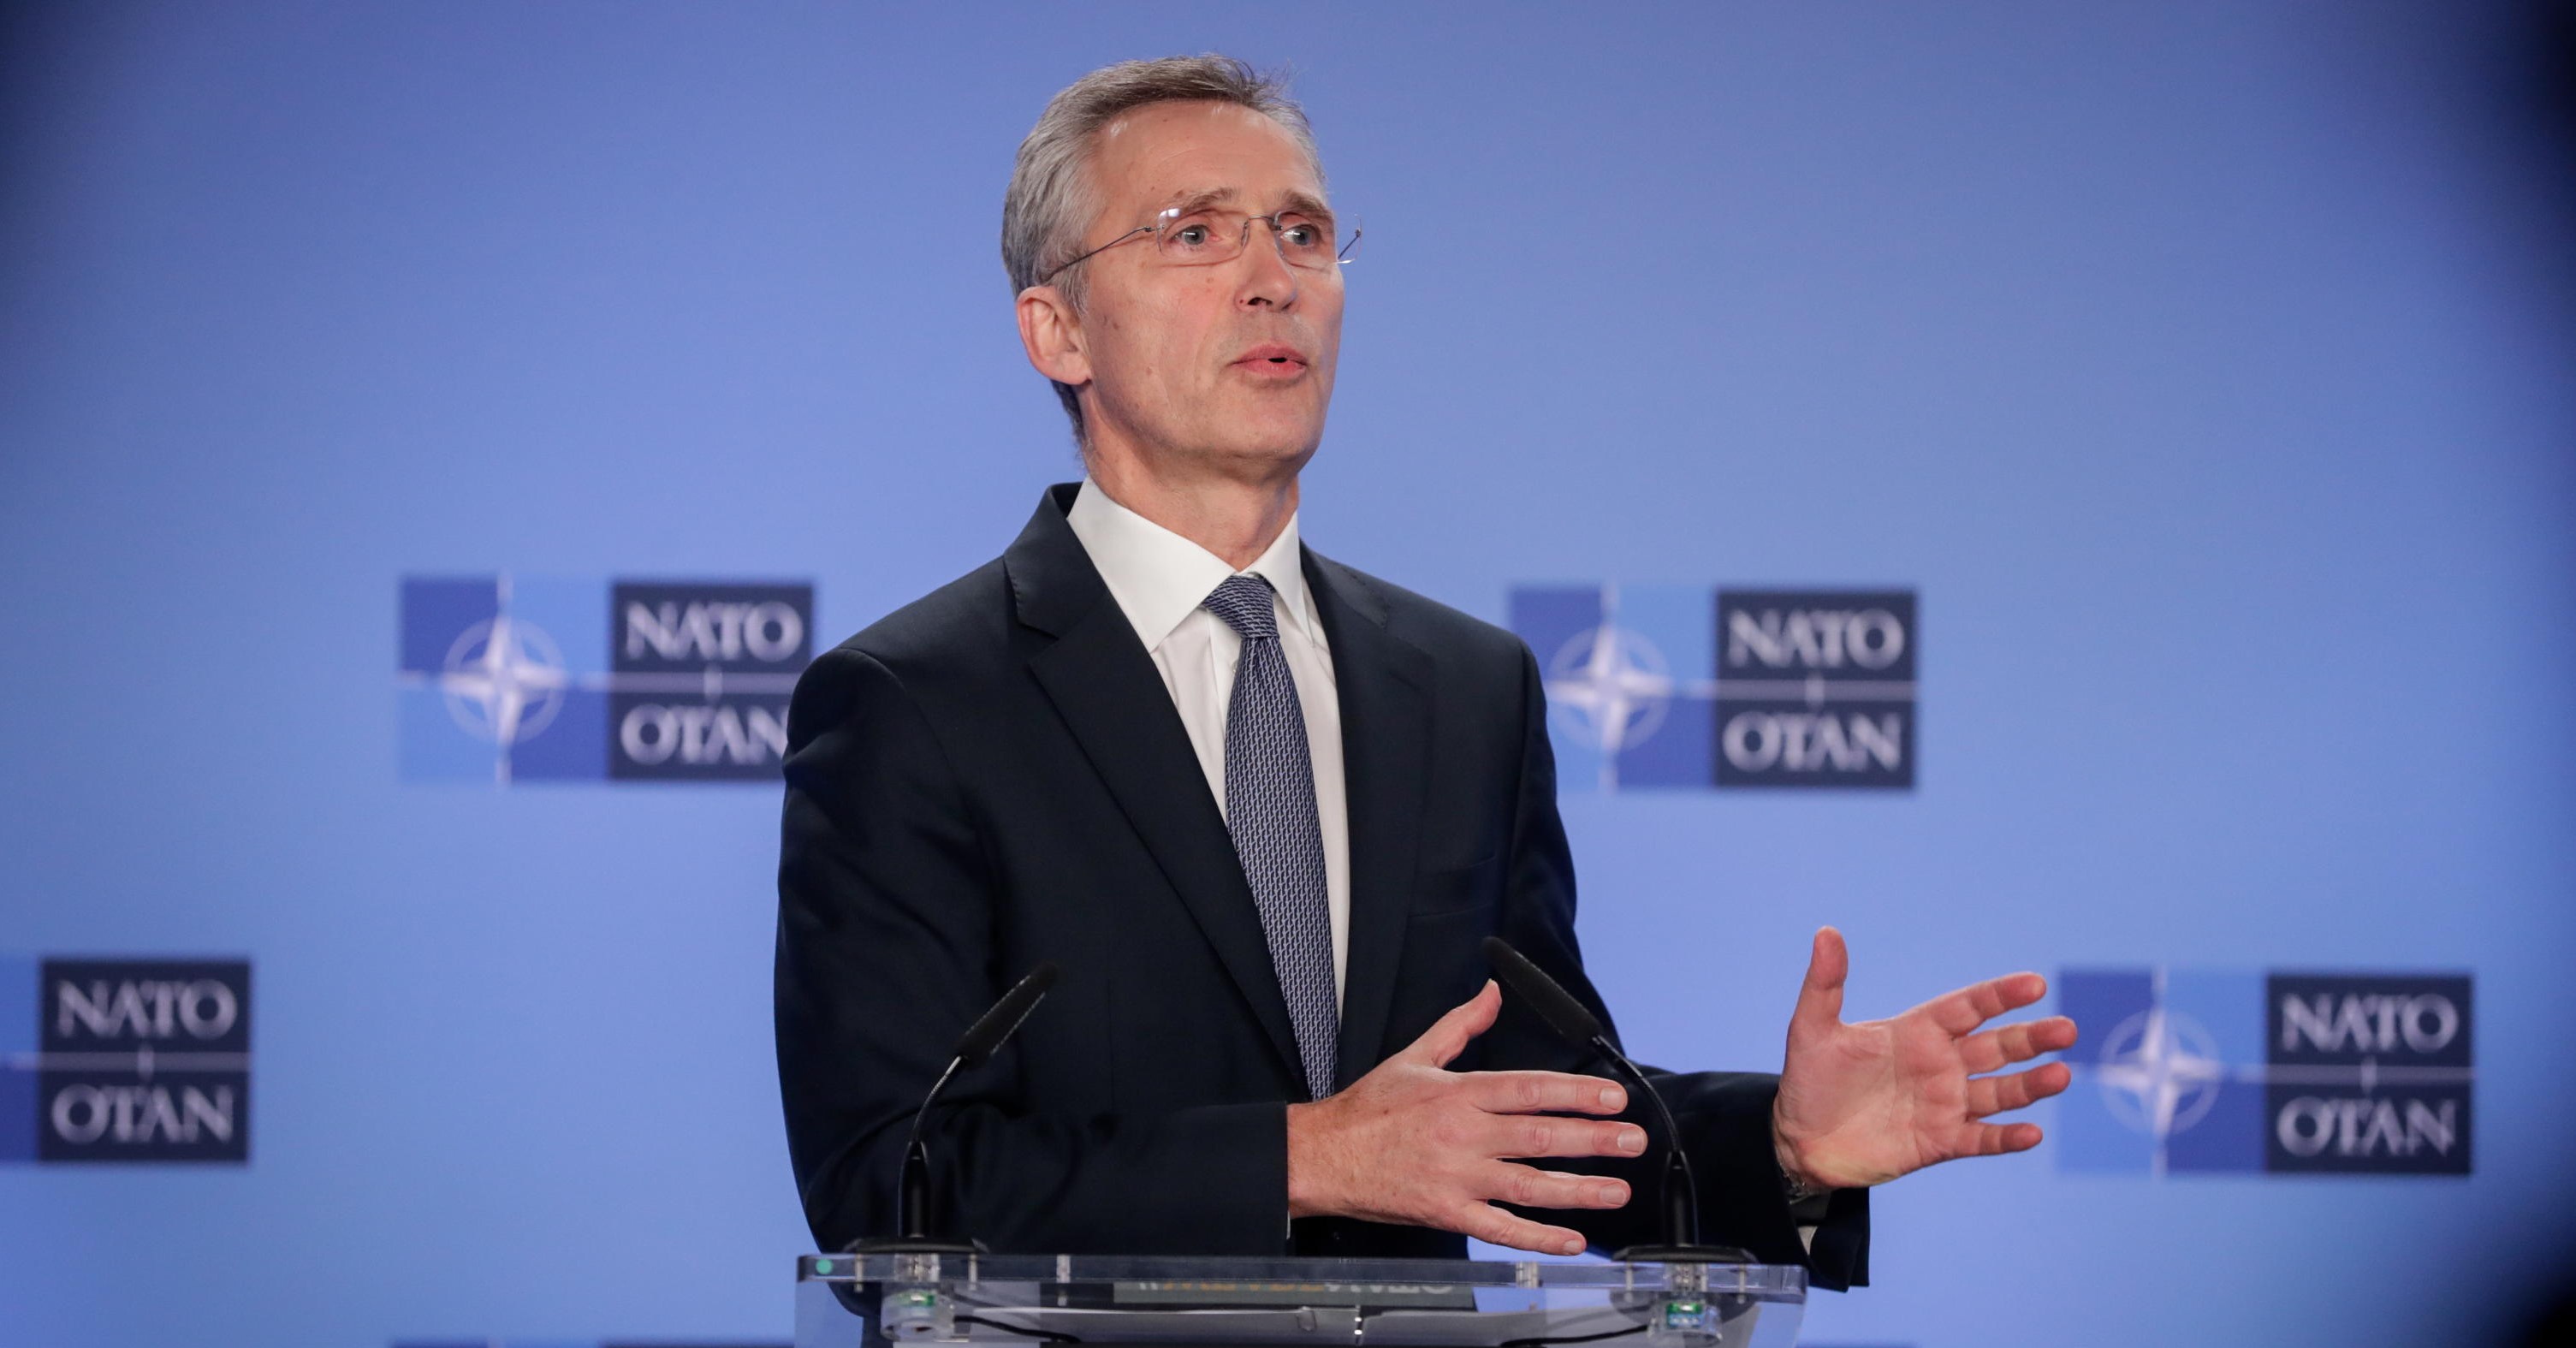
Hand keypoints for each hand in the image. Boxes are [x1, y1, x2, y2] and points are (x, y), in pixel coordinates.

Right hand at [1286, 980, 1648, 1254]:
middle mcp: (1463, 1134)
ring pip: (1528, 1184)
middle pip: (1539, 1135)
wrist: (1322, 1156)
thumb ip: (1461, 1026)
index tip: (1612, 1098)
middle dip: (1593, 1138)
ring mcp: (1456, 1177)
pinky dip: (1537, 1237)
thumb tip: (1491, 994)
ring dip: (1579, 1189)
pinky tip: (1570, 1239)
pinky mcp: (1447, 1212)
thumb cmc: (1367, 1111)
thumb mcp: (1414, 1056)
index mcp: (1459, 1093)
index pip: (1530, 1089)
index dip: (1576, 1093)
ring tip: (1617, 1189)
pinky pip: (1500, 1228)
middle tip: (1632, 1141)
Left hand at [1771, 927, 2077, 1190]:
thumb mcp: (1812, 1028)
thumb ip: (1825, 983)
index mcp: (1917, 1031)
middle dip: (2032, 1038)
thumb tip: (1826, 932)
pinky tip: (2031, 1133)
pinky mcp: (1941, 1142)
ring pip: (2000, 1092)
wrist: (1799, 1140)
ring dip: (2031, 1085)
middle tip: (2067, 1029)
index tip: (2034, 984)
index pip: (1969, 1007)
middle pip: (1997, 1047)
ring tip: (2061, 1075)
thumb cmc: (1809, 1079)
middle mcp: (1940, 1065)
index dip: (2001, 996)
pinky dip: (2007, 1138)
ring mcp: (1945, 1104)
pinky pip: (1982, 1139)